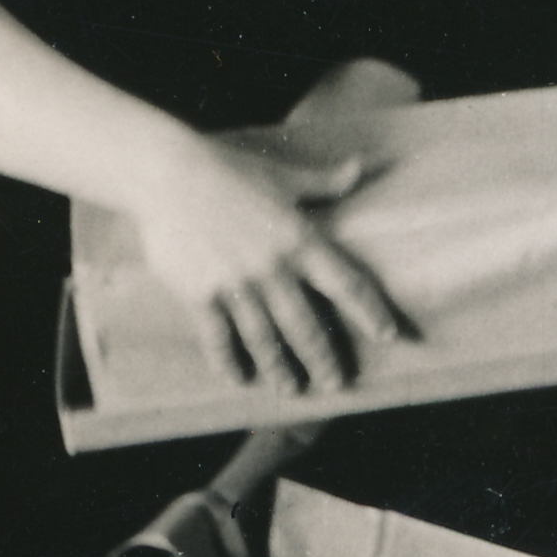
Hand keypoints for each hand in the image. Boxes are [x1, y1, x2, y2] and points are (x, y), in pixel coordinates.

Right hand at [127, 133, 405, 393]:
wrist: (166, 173)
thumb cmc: (229, 169)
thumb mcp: (283, 175)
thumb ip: (325, 181)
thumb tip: (361, 166)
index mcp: (301, 239)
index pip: (348, 284)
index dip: (371, 312)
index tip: (390, 335)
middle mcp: (274, 267)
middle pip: (308, 325)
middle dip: (324, 359)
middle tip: (337, 384)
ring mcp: (236, 283)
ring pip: (265, 339)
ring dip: (281, 368)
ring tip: (292, 389)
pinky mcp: (200, 293)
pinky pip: (219, 338)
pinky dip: (230, 362)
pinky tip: (240, 379)